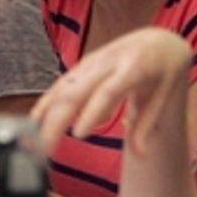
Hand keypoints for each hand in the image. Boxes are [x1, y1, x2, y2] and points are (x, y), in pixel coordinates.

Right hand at [30, 27, 191, 158]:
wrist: (157, 41)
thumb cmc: (163, 70)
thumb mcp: (163, 96)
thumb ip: (147, 125)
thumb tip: (141, 156)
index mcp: (133, 67)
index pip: (108, 91)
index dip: (91, 112)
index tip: (77, 135)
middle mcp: (107, 62)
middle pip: (76, 91)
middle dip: (56, 120)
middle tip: (44, 148)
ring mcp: (91, 62)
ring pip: (63, 87)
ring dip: (45, 114)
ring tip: (33, 140)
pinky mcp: (81, 66)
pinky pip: (60, 85)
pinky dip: (46, 103)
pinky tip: (34, 121)